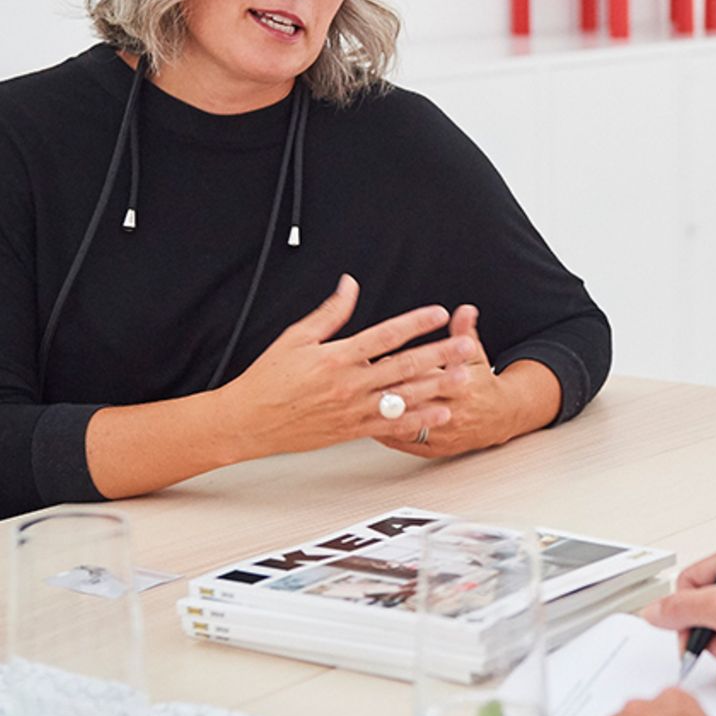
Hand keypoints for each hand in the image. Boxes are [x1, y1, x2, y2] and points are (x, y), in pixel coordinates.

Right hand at [216, 275, 474, 456]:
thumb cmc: (269, 378)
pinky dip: (418, 420)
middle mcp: (349, 384)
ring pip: (403, 397)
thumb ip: (330, 313)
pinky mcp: (352, 430)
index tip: (439, 313)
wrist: (250, 421)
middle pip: (403, 366)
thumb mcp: (296, 337)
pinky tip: (440, 413)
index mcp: (336, 357)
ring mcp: (352, 410)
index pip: (384, 335)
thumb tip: (350, 285)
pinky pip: (391, 426)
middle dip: (439, 355)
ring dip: (436, 387)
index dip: (415, 323)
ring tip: (463, 378)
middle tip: (466, 347)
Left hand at [376, 305, 536, 458]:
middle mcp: (453, 412)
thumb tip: (464, 310)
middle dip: (387, 389)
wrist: (500, 417)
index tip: (383, 356)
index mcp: (462, 386)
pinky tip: (369, 424)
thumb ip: (464, 332)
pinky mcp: (435, 449)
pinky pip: (405, 443)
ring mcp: (443, 433)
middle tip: (365, 379)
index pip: (427, 375)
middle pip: (413, 400)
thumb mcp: (474, 355)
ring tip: (360, 403)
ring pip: (405, 424)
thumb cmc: (482, 384)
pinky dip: (386, 433)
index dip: (402, 366)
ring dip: (382, 414)